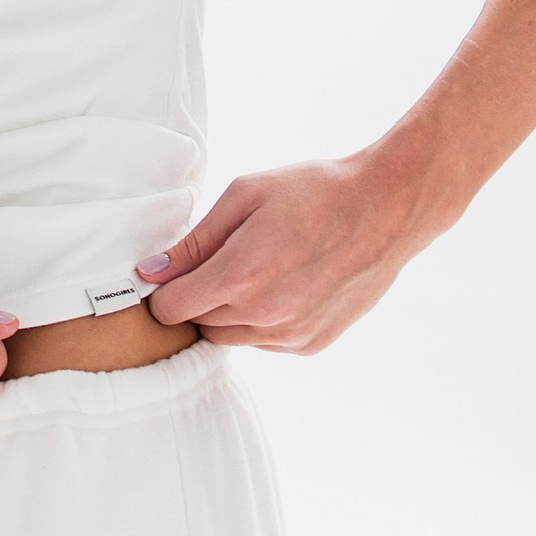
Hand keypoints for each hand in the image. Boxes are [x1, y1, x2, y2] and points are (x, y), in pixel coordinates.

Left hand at [134, 152, 437, 353]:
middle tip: (226, 259)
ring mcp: (290, 334)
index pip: (170, 310)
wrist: (386, 208)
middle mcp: (264, 314)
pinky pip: (265, 342)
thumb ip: (193, 242)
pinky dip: (263, 320)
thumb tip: (149, 273)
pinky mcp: (312, 343)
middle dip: (199, 296)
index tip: (177, 269)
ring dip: (230, 311)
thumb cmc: (314, 191)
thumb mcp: (245, 196)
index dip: (166, 288)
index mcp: (240, 275)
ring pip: (230, 338)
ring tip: (259, 268)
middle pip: (198, 324)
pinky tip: (286, 283)